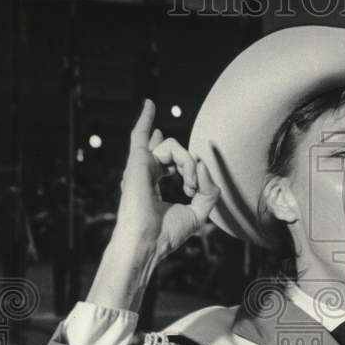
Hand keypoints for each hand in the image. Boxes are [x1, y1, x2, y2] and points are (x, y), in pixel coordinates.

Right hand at [115, 99, 219, 262]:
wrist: (147, 242)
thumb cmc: (166, 234)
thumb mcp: (198, 212)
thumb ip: (207, 190)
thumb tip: (204, 165)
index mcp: (154, 185)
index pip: (169, 163)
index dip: (184, 164)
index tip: (192, 184)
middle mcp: (145, 173)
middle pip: (177, 154)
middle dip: (191, 168)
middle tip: (191, 188)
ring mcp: (140, 166)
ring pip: (172, 147)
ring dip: (187, 163)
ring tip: (187, 183)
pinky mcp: (137, 162)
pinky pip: (140, 134)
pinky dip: (146, 117)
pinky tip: (149, 103)